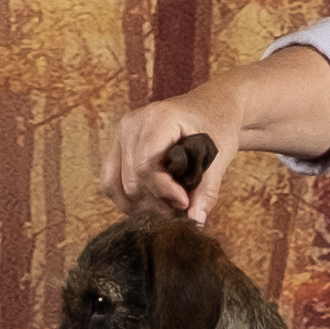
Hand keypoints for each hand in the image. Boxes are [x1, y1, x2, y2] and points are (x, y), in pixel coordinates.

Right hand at [102, 93, 240, 220]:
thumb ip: (207, 188)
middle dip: (155, 201)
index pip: (145, 166)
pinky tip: (152, 203)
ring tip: (166, 207)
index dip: (163, 190)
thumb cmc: (216, 125)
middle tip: (180, 207)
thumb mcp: (219, 154)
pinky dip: (128, 199)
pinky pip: (110, 181)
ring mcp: (121, 135)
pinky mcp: (117, 146)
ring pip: (113, 184)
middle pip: (130, 179)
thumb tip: (196, 221)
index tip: (185, 203)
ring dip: (138, 204)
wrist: (210, 107)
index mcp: (157, 118)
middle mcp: (132, 124)